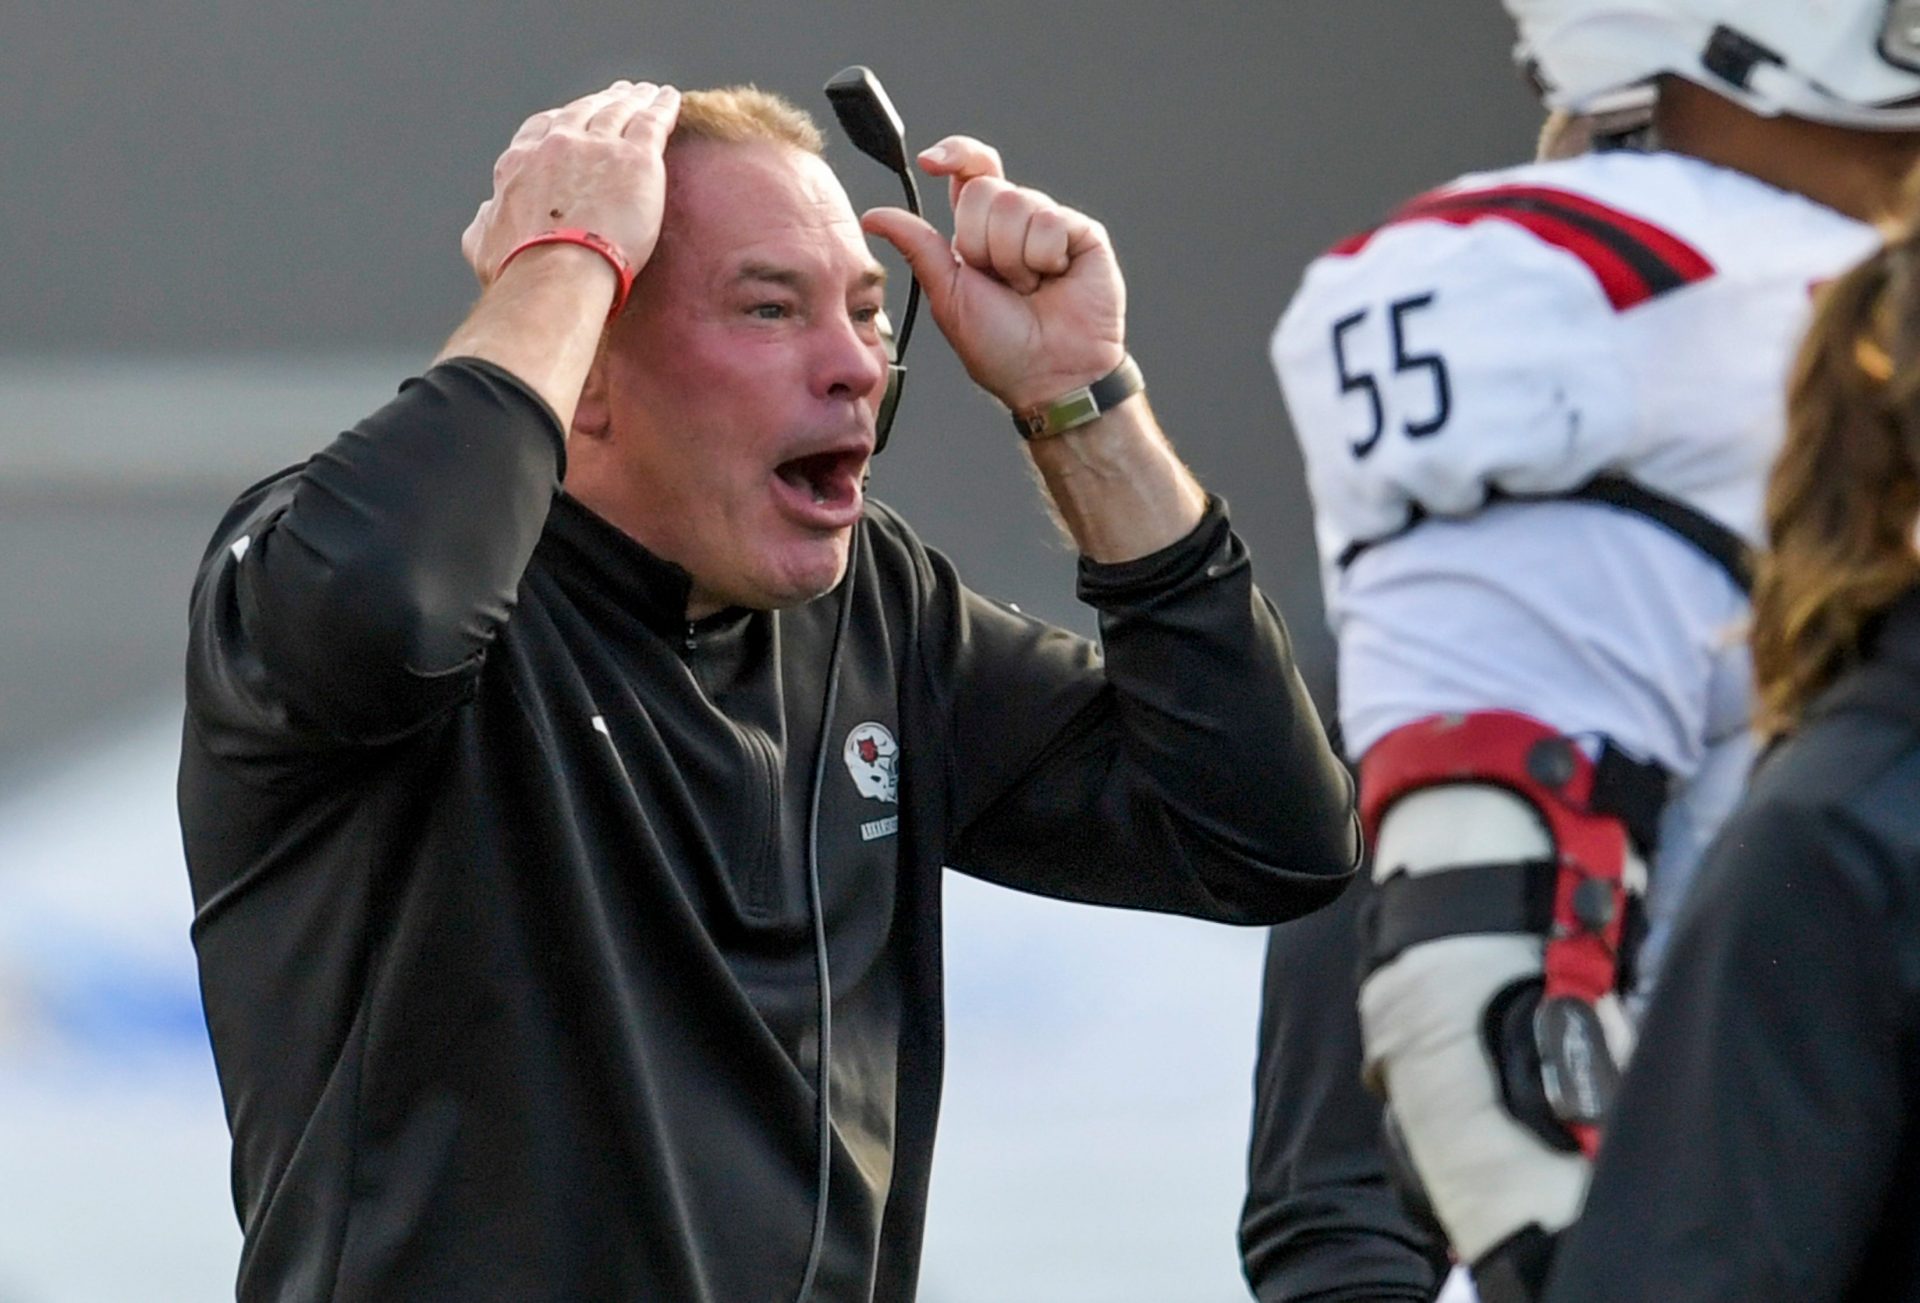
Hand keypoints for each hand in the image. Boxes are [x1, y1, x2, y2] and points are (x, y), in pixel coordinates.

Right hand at [460, 81, 680, 286]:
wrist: (557, 274)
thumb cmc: (520, 271)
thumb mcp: (484, 245)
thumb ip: (484, 223)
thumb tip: (487, 210)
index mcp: (520, 163)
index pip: (541, 129)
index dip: (559, 120)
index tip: (571, 118)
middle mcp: (557, 146)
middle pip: (583, 113)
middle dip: (600, 101)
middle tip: (616, 95)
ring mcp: (596, 148)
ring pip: (617, 111)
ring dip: (632, 99)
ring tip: (645, 93)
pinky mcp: (635, 159)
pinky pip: (651, 122)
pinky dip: (661, 106)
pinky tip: (668, 98)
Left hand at [861, 136, 1125, 411]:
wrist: (1047, 374)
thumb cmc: (999, 346)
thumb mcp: (947, 294)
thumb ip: (918, 247)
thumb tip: (874, 216)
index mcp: (979, 231)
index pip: (969, 171)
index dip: (954, 155)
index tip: (931, 163)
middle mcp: (1015, 220)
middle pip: (983, 189)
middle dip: (980, 243)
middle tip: (999, 283)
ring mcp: (1051, 224)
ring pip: (1016, 202)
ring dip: (1013, 258)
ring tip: (1029, 289)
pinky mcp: (1083, 233)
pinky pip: (1051, 220)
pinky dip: (1044, 257)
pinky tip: (1055, 280)